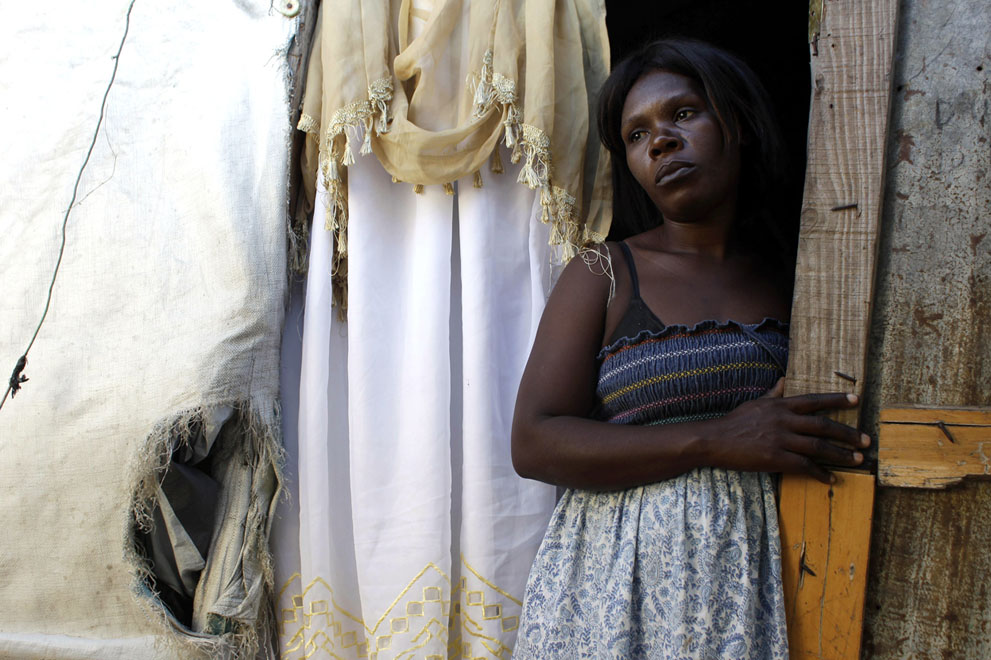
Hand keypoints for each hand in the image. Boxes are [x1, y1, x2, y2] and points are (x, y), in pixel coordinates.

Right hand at [710, 378, 869, 482]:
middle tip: (866, 441)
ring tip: (857, 460)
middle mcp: (784, 420)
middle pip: (823, 426)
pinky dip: (819, 473)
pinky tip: (830, 478)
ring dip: (841, 454)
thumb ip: (773, 394)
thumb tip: (784, 380)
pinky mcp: (775, 458)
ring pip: (818, 447)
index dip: (837, 399)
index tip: (858, 399)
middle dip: (848, 433)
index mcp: (781, 406)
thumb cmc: (734, 422)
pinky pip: (804, 466)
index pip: (814, 400)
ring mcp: (780, 439)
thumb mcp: (755, 403)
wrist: (714, 440)